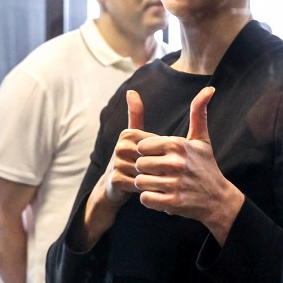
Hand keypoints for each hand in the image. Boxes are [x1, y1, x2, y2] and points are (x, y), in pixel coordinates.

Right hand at [79, 90, 155, 248]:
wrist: (113, 190)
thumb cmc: (129, 161)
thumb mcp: (135, 138)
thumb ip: (135, 114)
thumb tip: (131, 91)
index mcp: (128, 134)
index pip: (157, 143)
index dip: (164, 155)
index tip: (163, 161)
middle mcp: (120, 146)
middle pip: (154, 157)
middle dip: (162, 168)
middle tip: (169, 175)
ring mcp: (117, 164)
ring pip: (150, 171)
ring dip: (159, 180)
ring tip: (163, 183)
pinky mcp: (117, 180)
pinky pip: (142, 184)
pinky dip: (152, 189)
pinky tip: (156, 192)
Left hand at [133, 87, 244, 244]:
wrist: (218, 199)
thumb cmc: (206, 166)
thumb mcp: (202, 139)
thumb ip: (199, 113)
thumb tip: (209, 89)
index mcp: (177, 144)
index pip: (142, 146)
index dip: (148, 154)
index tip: (161, 159)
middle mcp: (175, 162)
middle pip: (139, 164)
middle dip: (146, 170)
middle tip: (160, 174)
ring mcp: (174, 183)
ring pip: (140, 182)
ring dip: (147, 185)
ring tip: (161, 184)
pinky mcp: (172, 202)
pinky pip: (145, 198)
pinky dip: (151, 199)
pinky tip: (163, 196)